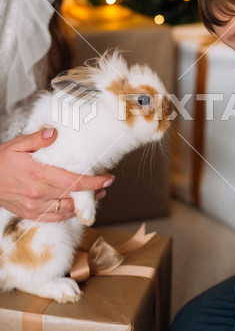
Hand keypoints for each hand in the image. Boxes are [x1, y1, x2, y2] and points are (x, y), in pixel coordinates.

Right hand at [0, 129, 114, 221]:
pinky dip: (68, 212)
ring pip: (67, 209)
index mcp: (38, 174)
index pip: (73, 181)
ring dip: (83, 203)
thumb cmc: (0, 162)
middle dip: (94, 191)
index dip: (94, 182)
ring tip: (95, 194)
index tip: (107, 178)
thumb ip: (37, 139)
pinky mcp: (30, 214)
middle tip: (105, 184)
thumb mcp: (17, 144)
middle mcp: (38, 192)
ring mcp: (35, 206)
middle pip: (74, 196)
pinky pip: (55, 217)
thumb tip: (54, 134)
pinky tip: (74, 205)